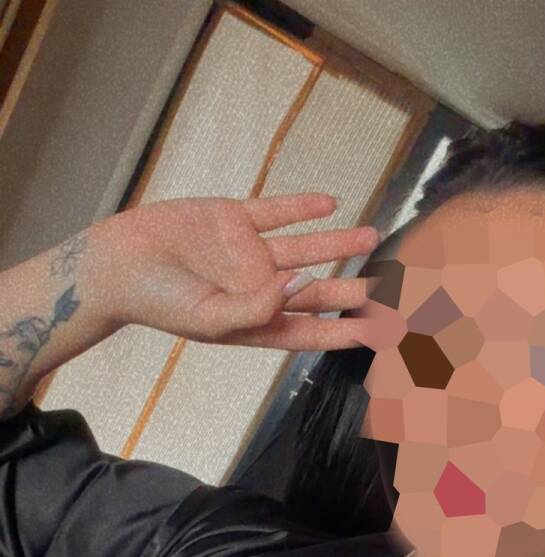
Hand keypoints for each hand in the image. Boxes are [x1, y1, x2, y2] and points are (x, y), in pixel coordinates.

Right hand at [95, 193, 378, 349]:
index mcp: (254, 322)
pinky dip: (301, 206)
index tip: (382, 332)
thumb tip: (302, 285)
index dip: (346, 332)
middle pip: (318, 291)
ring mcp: (247, 253)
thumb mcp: (211, 319)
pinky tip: (331, 203)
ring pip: (305, 248)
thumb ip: (259, 308)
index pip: (311, 331)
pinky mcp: (233, 219)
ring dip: (339, 243)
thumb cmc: (158, 302)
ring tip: (374, 236)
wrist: (117, 264)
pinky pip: (275, 211)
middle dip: (354, 291)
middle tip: (394, 287)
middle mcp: (258, 288)